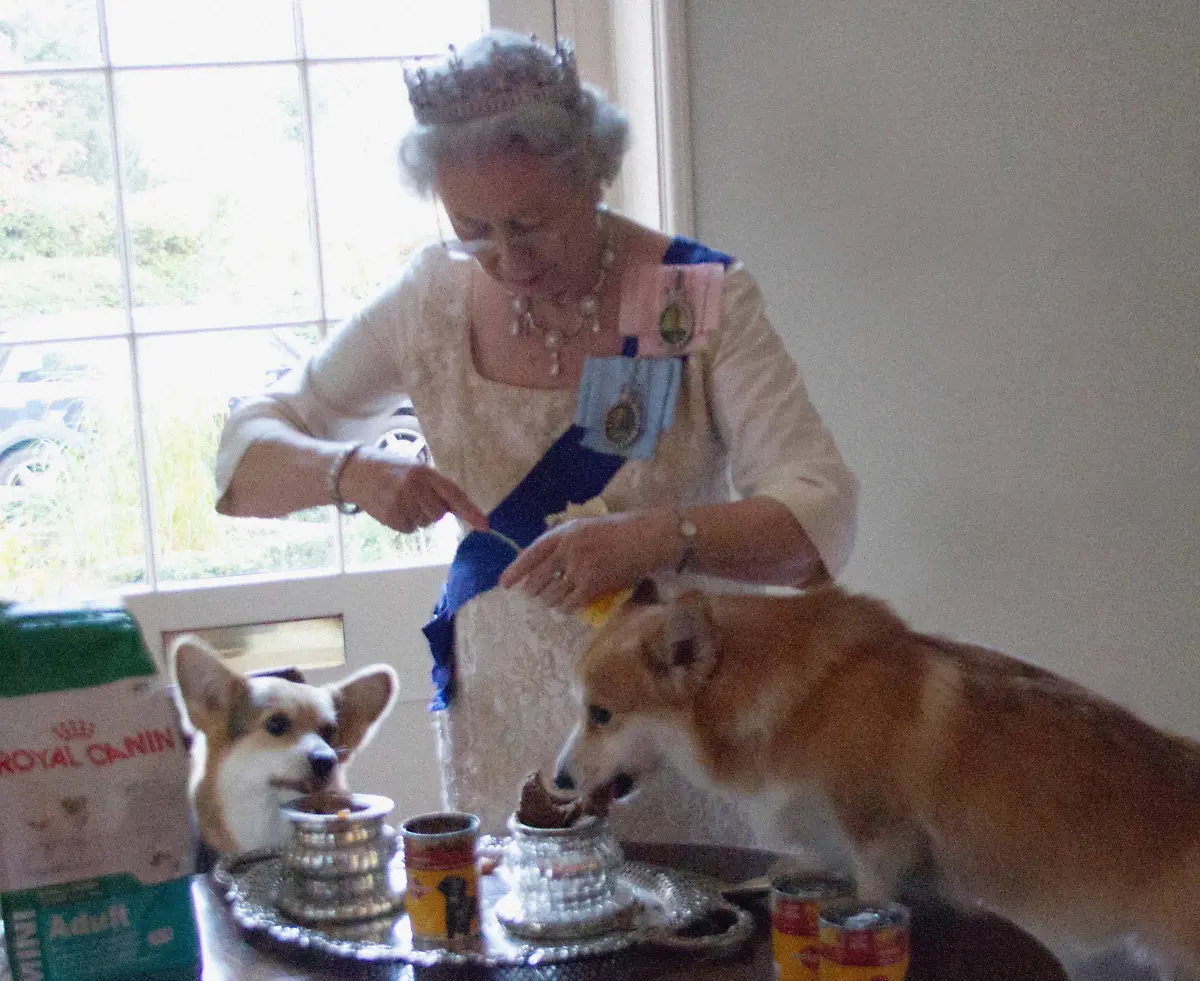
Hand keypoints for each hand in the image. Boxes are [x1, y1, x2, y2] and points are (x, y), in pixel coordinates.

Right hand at [338, 447, 486, 532]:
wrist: (356, 472)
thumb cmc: (391, 469)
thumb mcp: (415, 469)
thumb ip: (435, 487)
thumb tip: (458, 510)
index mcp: (424, 472)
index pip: (453, 494)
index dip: (470, 511)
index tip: (485, 526)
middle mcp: (414, 488)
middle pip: (439, 514)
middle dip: (432, 510)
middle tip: (416, 498)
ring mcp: (401, 504)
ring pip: (425, 523)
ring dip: (418, 516)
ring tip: (401, 500)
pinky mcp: (391, 517)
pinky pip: (410, 529)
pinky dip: (406, 523)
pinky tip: (393, 508)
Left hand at [499, 509, 677, 612]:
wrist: (646, 538)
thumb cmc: (618, 530)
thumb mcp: (584, 526)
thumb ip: (562, 540)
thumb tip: (540, 559)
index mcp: (563, 533)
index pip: (531, 554)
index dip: (515, 570)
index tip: (504, 583)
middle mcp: (568, 550)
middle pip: (538, 580)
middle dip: (533, 591)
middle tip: (534, 594)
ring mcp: (580, 569)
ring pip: (552, 595)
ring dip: (550, 601)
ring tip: (553, 600)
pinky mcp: (593, 585)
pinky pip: (570, 604)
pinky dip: (566, 608)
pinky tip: (568, 606)